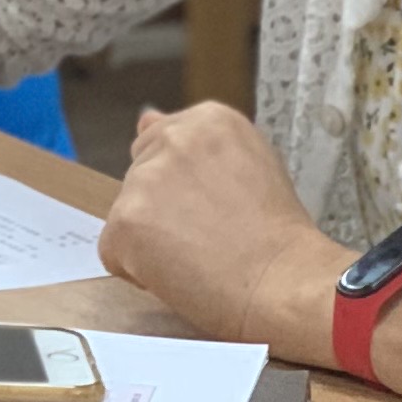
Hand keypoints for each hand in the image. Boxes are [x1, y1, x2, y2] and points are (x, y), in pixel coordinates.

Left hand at [101, 103, 348, 357]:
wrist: (287, 282)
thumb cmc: (281, 237)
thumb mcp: (250, 166)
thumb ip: (194, 145)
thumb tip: (145, 119)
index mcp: (208, 120)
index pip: (161, 142)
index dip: (184, 186)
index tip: (213, 205)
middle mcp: (172, 139)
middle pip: (140, 178)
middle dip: (164, 209)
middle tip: (211, 234)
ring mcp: (144, 180)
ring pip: (127, 215)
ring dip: (152, 240)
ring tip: (202, 256)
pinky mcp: (124, 222)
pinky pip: (114, 251)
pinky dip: (139, 270)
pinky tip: (182, 274)